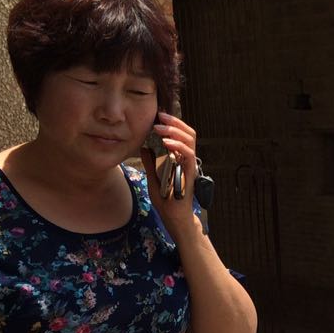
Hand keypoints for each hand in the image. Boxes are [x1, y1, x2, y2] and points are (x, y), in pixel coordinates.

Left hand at [139, 111, 199, 233]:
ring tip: (160, 127)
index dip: (172, 124)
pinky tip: (166, 142)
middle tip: (160, 115)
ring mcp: (189, 166)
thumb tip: (143, 147)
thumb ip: (150, 163)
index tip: (158, 116)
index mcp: (179, 158)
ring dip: (175, 130)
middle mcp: (186, 160)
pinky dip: (178, 145)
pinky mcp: (190, 173)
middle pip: (188, 133)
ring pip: (190, 140)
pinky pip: (189, 154)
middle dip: (175, 121)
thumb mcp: (153, 178)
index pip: (180, 135)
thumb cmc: (166, 200)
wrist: (174, 217)